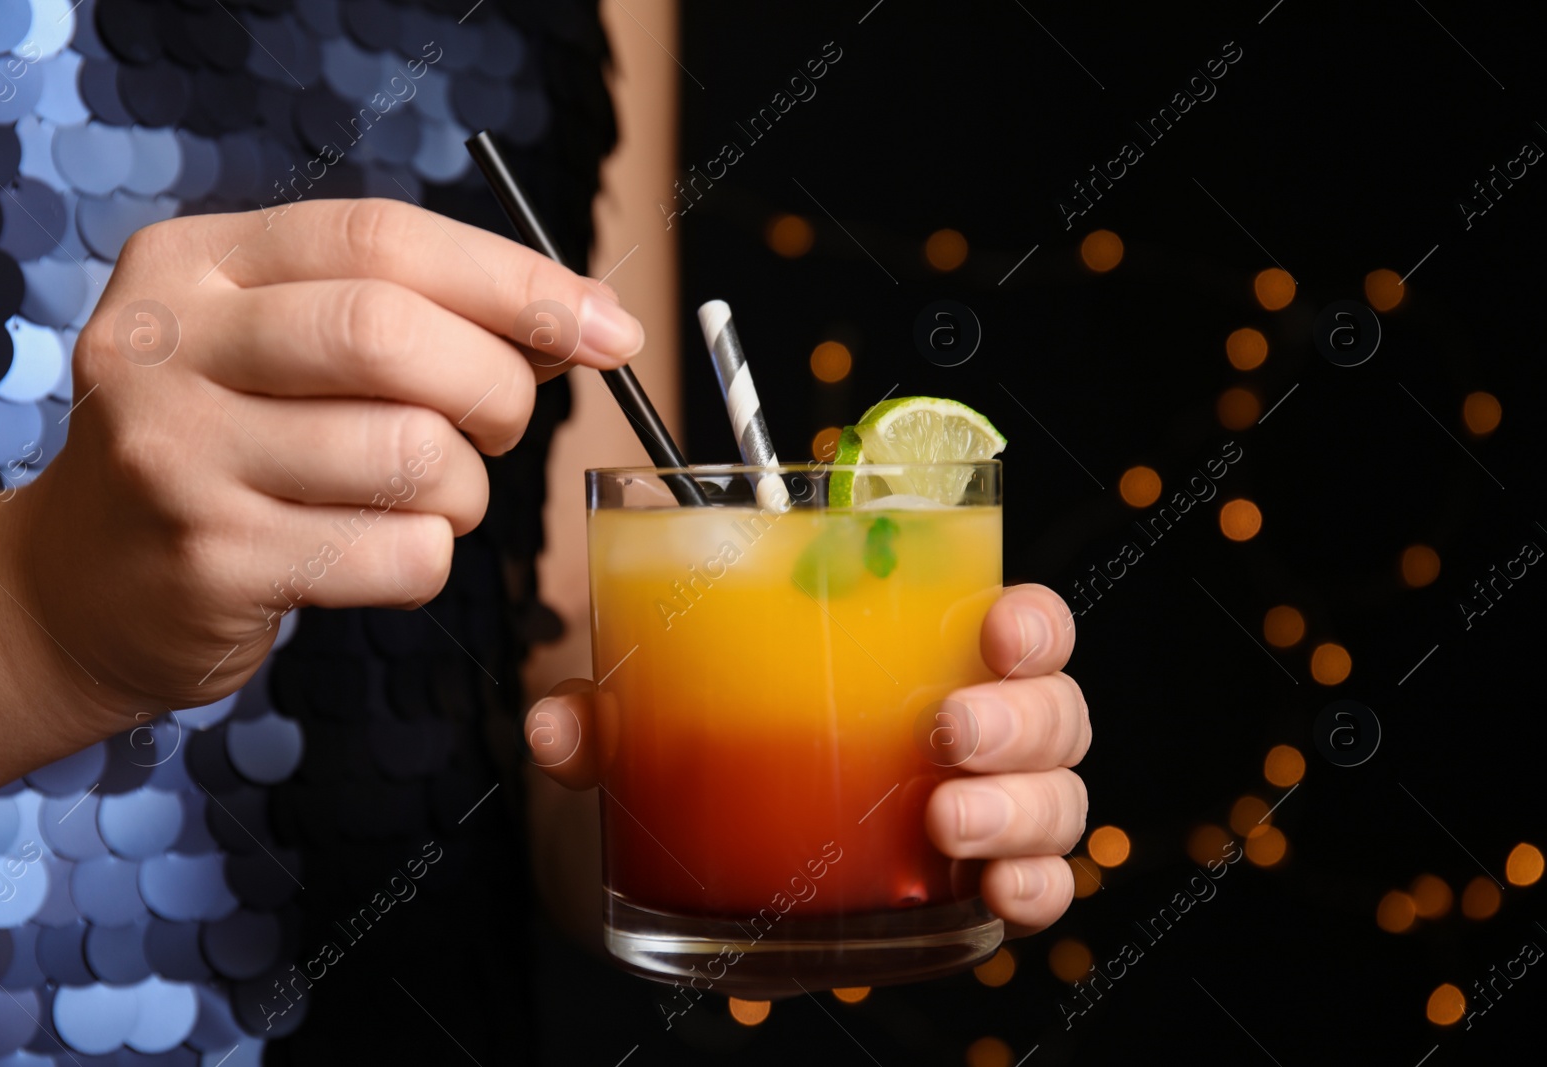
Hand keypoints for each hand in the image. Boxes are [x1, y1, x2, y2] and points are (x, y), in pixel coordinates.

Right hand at [0, 198, 643, 734]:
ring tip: (427, 496)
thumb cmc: (228, 445)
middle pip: (393, 336)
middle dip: (497, 387)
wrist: (83, 583)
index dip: (518, 282)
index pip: (383, 239)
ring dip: (465, 490)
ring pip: (413, 455)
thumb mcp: (280, 345)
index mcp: (194, 263)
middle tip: (501, 425)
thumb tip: (579, 320)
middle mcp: (169, 347)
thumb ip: (410, 314)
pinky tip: (379, 551)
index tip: (608, 329)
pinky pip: (403, 555)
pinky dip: (429, 558)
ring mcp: (179, 458)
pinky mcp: (214, 563)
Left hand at [522, 583, 1089, 937]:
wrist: (700, 862)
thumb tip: (554, 727)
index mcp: (917, 654)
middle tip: (946, 735)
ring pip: (1061, 797)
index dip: (1029, 622)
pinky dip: (1034, 891)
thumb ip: (608, 714)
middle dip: (1019, 721)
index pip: (1015, 621)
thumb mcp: (656, 718)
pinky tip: (996, 894)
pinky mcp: (973, 890)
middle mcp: (971, 727)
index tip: (992, 628)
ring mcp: (983, 810)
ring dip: (1020, 808)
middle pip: (1054, 710)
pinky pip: (1041, 888)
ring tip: (945, 822)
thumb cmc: (709, 747)